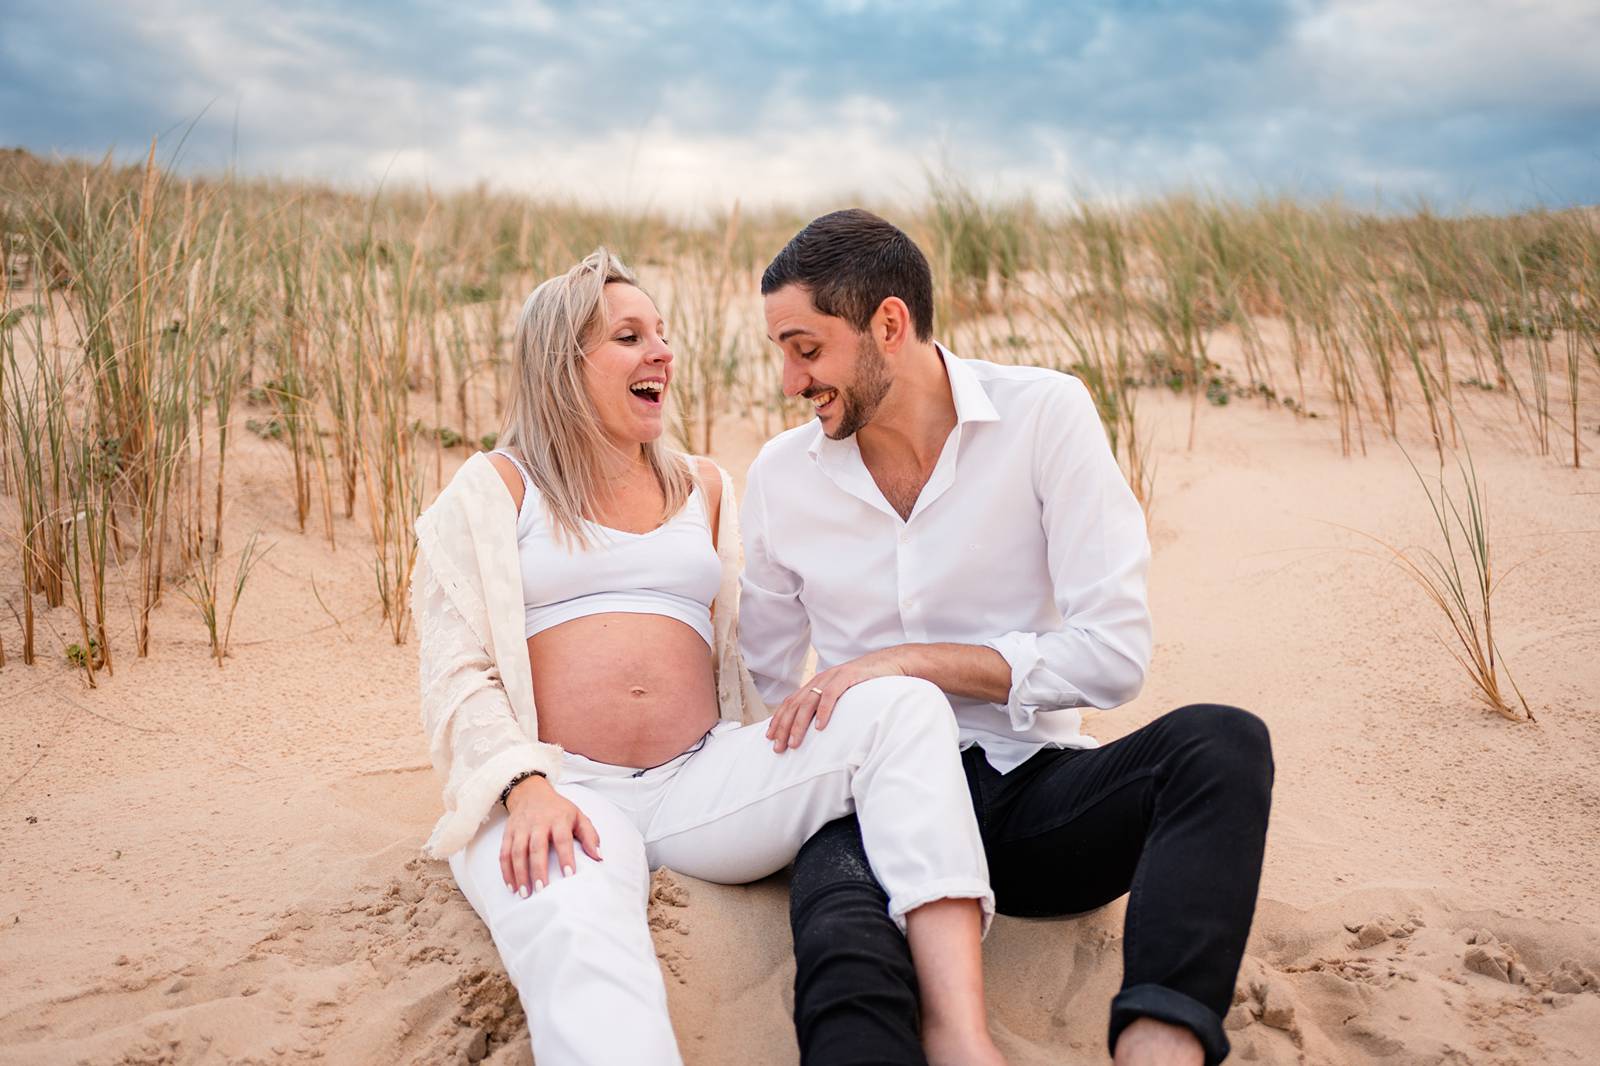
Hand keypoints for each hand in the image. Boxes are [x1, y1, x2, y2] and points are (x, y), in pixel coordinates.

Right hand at [499, 775, 601, 896]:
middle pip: (536, 847)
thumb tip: (598, 857)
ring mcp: (521, 828)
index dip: (565, 857)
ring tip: (525, 893)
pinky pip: (504, 853)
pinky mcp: (508, 833)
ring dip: (519, 873)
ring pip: (517, 852)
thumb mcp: (578, 816)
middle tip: (541, 890)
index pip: (562, 838)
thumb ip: (590, 836)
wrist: (531, 793)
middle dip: (538, 869)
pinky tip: (511, 886)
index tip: (569, 875)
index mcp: (558, 819)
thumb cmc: (558, 810)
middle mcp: (538, 823)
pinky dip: (506, 871)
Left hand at [767, 648, 908, 752]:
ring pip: (809, 702)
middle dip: (784, 727)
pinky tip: (820, 728)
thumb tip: (817, 728)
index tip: (770, 738)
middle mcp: (821, 679)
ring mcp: (834, 677)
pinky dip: (824, 712)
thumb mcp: (844, 694)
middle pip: (795, 704)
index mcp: (817, 683)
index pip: (790, 702)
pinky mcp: (848, 677)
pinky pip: (831, 696)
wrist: (891, 663)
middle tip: (778, 747)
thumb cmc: (868, 683)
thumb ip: (829, 705)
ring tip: (794, 742)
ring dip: (799, 725)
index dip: (779, 719)